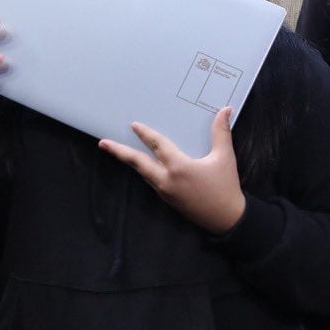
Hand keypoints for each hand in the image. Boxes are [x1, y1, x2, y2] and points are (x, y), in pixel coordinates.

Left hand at [99, 107, 244, 233]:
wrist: (226, 218)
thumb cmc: (225, 187)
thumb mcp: (225, 157)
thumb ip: (221, 132)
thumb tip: (225, 110)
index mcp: (179, 167)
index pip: (157, 145)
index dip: (145, 134)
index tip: (133, 125)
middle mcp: (166, 179)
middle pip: (137, 162)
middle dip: (119, 152)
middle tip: (103, 143)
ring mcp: (164, 191)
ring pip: (142, 173)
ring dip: (130, 162)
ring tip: (119, 152)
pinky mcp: (167, 199)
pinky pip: (150, 181)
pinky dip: (143, 171)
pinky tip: (142, 167)